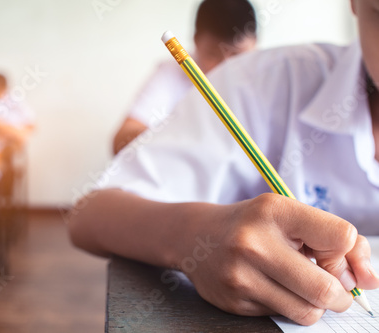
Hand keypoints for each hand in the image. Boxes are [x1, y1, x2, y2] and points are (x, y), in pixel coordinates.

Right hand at [183, 193, 378, 325]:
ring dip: (314, 305)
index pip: (342, 237)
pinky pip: (280, 316)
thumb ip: (334, 241)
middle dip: (339, 295)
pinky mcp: (233, 301)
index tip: (334, 258)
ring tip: (297, 286)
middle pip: (325, 288)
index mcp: (274, 211)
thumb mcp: (289, 216)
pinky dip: (285, 305)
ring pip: (307, 311)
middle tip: (331, 288)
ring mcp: (240, 275)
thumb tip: (369, 282)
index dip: (349, 255)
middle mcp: (253, 243)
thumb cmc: (252, 225)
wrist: (196, 236)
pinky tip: (267, 286)